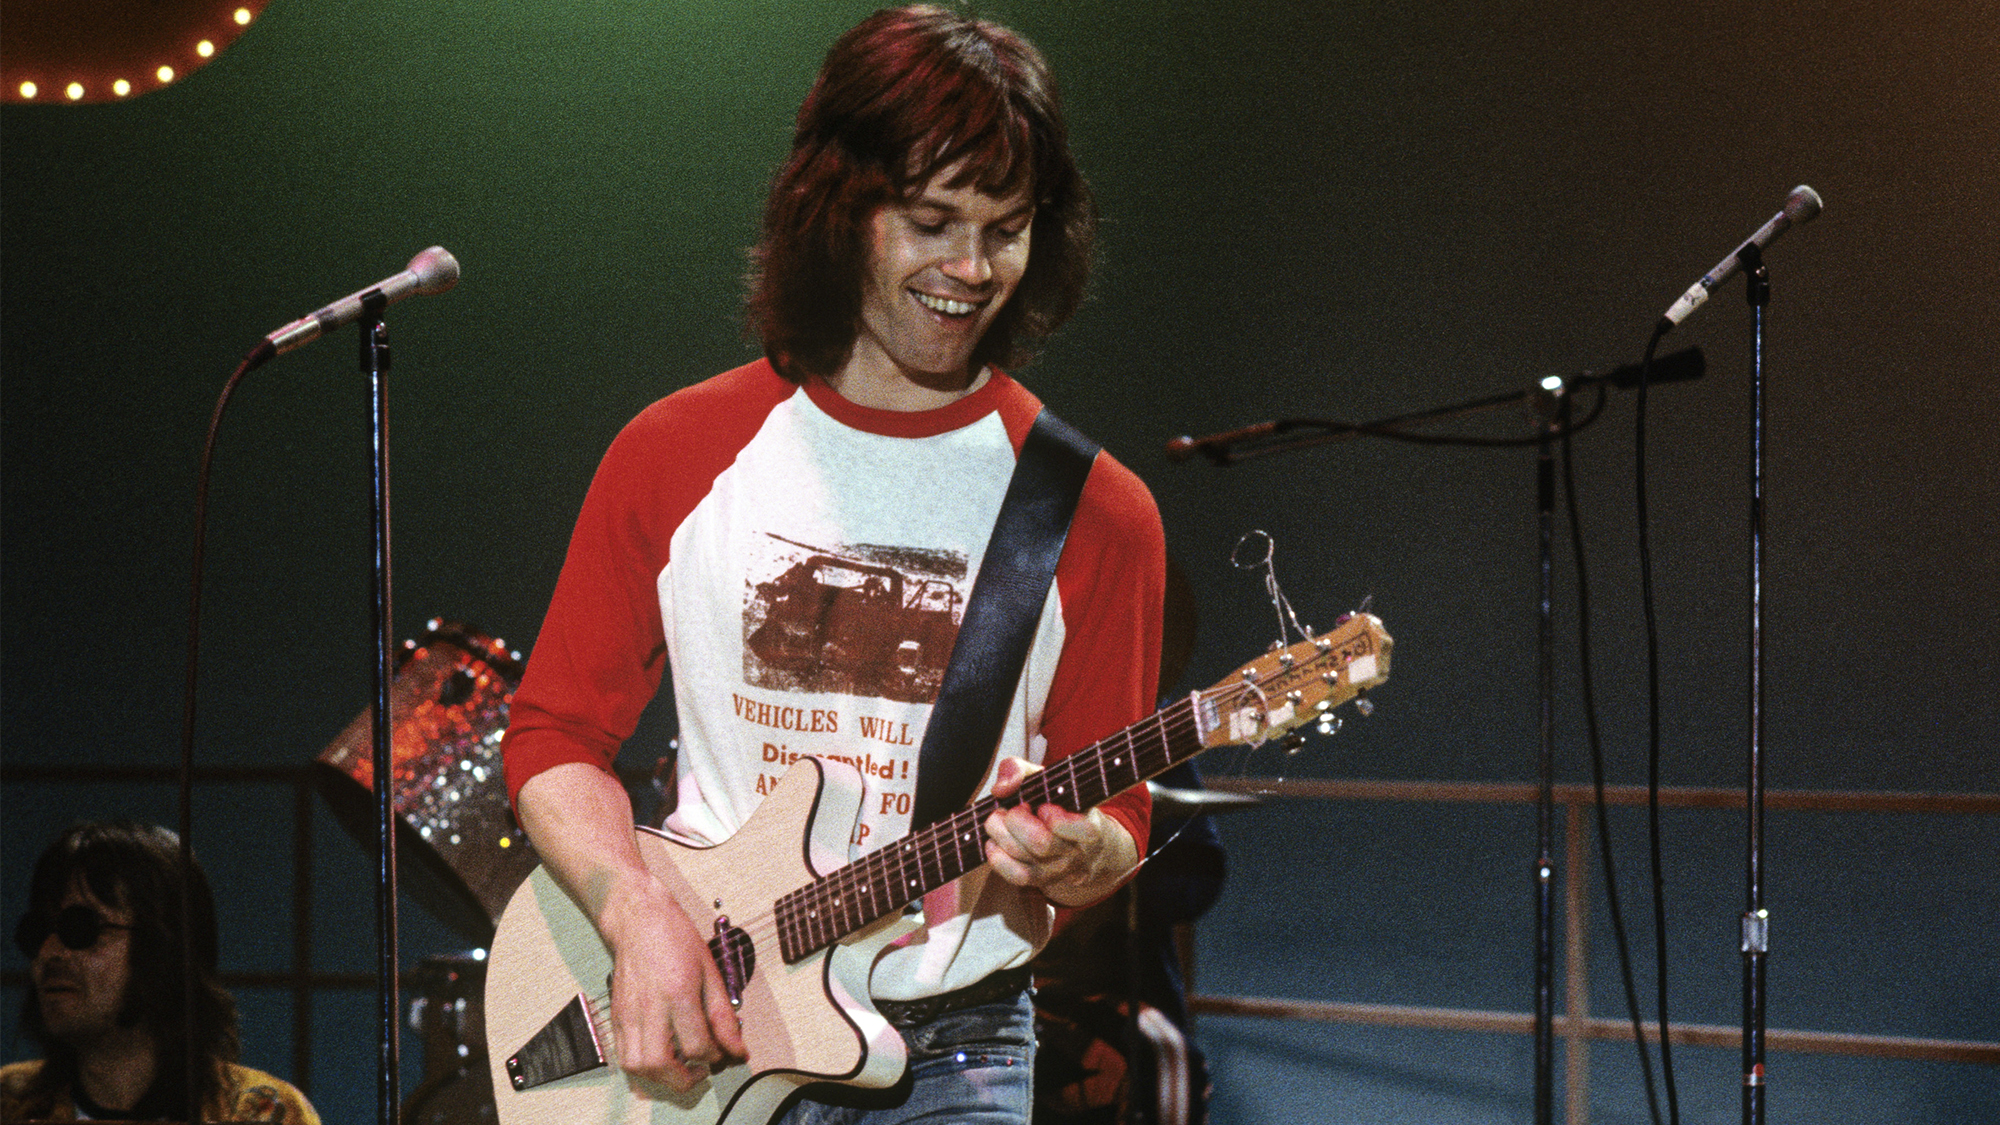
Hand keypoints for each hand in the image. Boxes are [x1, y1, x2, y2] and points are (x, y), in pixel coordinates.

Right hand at [598, 876, 746, 1091]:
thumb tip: (737, 1048)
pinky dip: (642, 1067)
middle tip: (703, 1070)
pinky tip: (661, 1057)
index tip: (726, 1052)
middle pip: (660, 1063)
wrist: (638, 918)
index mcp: (678, 993)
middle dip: (685, 1079)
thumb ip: (723, 1014)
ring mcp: (628, 1013)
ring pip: (636, 1066)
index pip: (697, 1045)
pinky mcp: (616, 1015)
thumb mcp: (711, 970)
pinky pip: (623, 1055)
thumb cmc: (675, 938)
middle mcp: (649, 1007)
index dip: (716, 1057)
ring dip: (661, 1077)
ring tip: (682, 1067)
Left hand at [982, 756, 1138, 906]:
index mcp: (1089, 825)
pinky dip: (997, 858)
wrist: (1078, 841)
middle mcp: (1077, 853)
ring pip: (1023, 859)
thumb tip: (1001, 789)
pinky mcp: (1041, 881)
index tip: (1044, 806)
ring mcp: (1058, 871)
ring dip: (1000, 835)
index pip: (1081, 831)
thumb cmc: (1058, 802)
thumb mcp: (1046, 777)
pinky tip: (993, 842)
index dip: (1056, 818)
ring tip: (998, 819)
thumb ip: (1019, 769)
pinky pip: (1015, 876)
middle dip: (1016, 820)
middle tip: (1012, 808)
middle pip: (1041, 843)